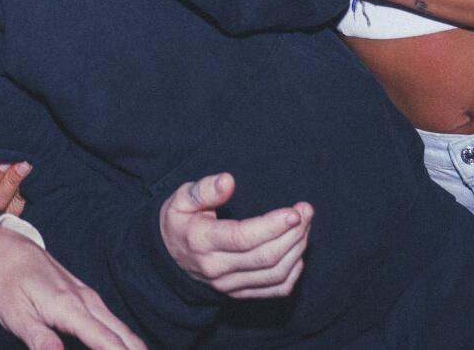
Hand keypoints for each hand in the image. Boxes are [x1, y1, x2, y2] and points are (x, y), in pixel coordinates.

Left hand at [0, 225, 144, 349]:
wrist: (5, 249)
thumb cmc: (6, 282)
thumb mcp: (15, 315)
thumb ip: (40, 340)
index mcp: (71, 308)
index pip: (109, 343)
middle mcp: (88, 302)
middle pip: (125, 338)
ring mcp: (89, 298)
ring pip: (123, 330)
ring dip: (131, 349)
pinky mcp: (86, 298)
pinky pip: (113, 323)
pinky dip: (122, 342)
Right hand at [158, 172, 311, 297]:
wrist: (166, 259)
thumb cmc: (178, 221)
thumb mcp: (181, 199)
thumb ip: (204, 189)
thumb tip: (228, 180)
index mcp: (201, 241)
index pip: (243, 238)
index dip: (272, 226)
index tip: (294, 212)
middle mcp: (217, 268)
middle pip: (265, 257)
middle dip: (293, 234)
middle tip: (306, 211)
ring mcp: (229, 285)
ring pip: (275, 274)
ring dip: (297, 249)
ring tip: (305, 226)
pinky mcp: (240, 293)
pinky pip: (276, 289)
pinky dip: (294, 272)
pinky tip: (297, 250)